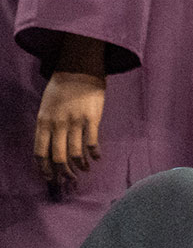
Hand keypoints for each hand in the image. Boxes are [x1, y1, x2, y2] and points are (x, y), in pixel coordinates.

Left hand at [36, 52, 105, 184]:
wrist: (79, 67)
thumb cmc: (61, 86)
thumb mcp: (46, 107)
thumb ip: (48, 126)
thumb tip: (52, 147)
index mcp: (43, 122)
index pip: (40, 153)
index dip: (45, 169)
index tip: (50, 178)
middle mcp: (57, 125)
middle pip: (58, 157)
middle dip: (63, 173)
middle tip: (69, 180)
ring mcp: (75, 122)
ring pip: (75, 153)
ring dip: (80, 166)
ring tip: (85, 169)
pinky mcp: (92, 118)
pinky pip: (92, 142)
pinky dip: (94, 153)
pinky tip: (97, 157)